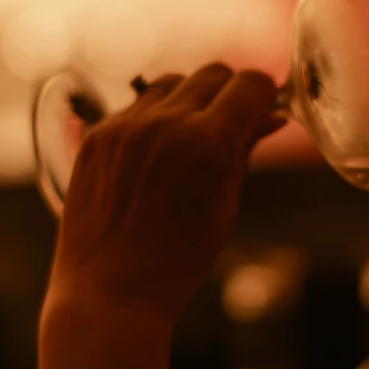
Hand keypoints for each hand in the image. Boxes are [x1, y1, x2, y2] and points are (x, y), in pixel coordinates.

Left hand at [48, 64, 284, 325]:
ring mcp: (126, 127)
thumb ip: (245, 152)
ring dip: (190, 99)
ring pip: (172, 83)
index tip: (266, 106)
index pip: (250, 86)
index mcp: (208, 144)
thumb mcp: (224, 207)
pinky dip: (153, 118)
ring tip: (191, 137)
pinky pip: (135, 106)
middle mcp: (166, 124)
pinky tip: (155, 152)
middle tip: (233, 122)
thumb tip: (271, 117)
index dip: (265, 93)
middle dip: (231, 92)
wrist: (110, 294)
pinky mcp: (97, 136)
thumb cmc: (178, 262)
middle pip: (213, 74)